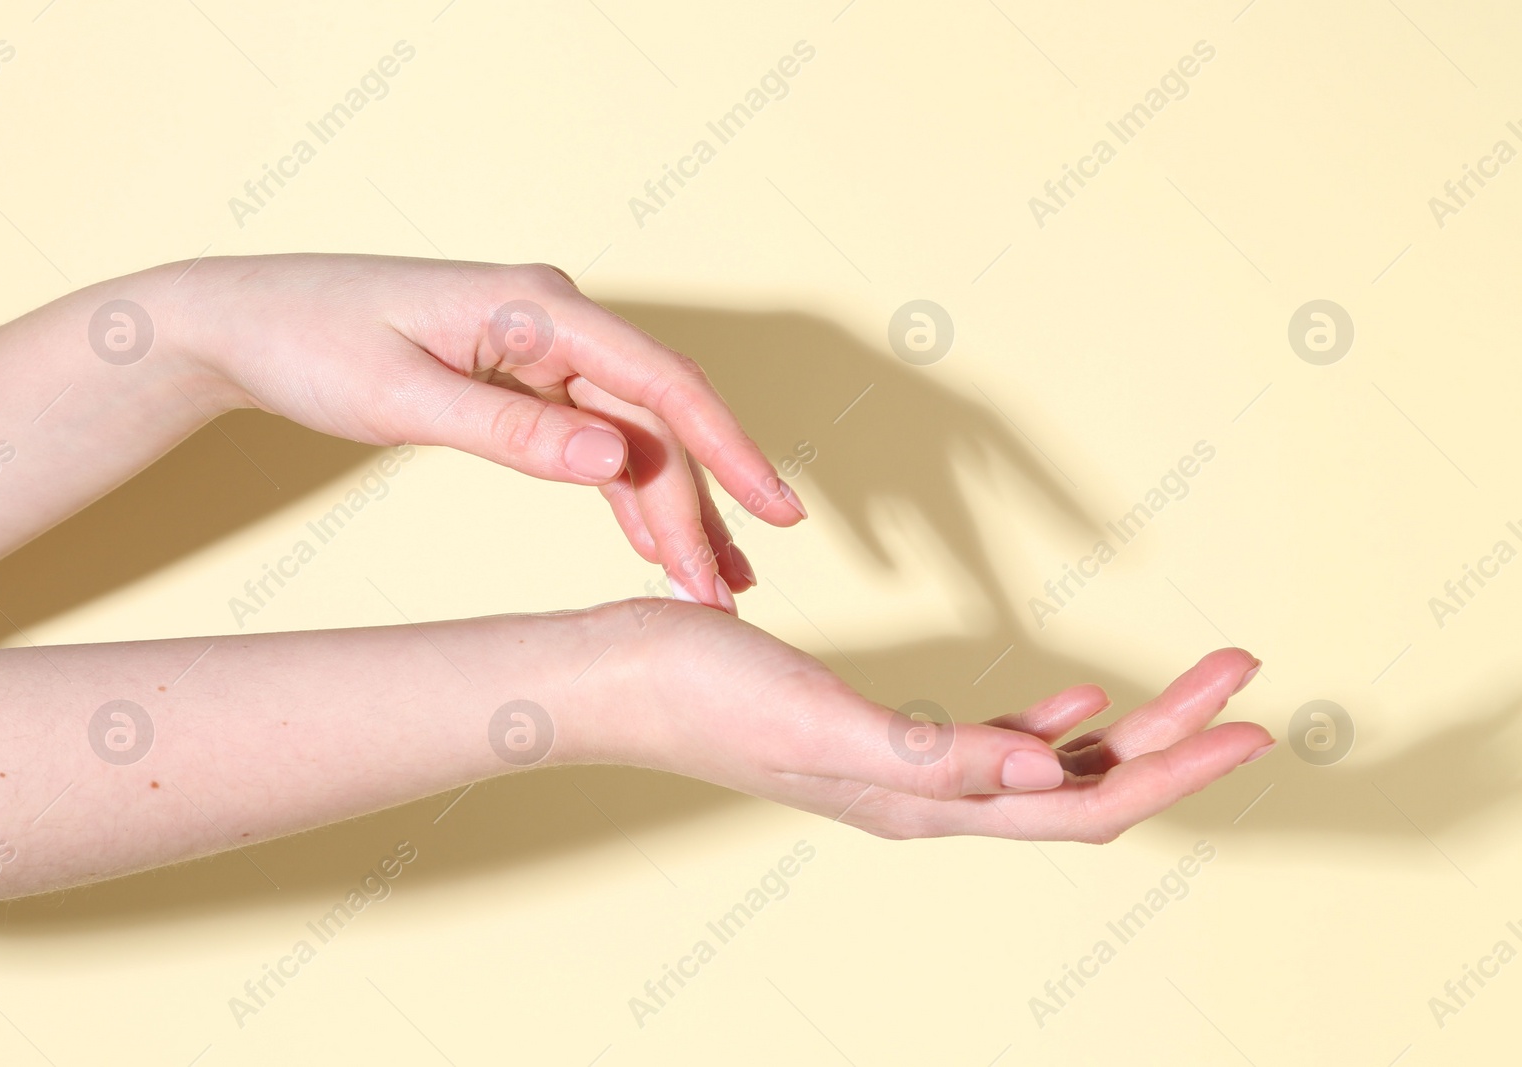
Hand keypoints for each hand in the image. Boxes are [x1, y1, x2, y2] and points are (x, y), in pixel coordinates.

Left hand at [174, 254, 803, 610]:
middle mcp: (553, 321)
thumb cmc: (309, 343)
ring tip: (713, 586)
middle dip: (699, 508)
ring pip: (635, 435)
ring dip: (674, 509)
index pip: (662, 382)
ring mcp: (541, 349)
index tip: (777, 510)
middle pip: (655, 422)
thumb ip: (513, 432)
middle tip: (726, 597)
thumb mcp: (402, 396)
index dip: (729, 449)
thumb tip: (617, 461)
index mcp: (536, 309)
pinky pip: (596, 440)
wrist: (243, 320)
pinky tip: (654, 548)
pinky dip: (625, 496)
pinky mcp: (523, 378)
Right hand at [575, 600, 1272, 841]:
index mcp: (925, 802)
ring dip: (1126, 732)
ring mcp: (908, 773)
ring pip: (1049, 768)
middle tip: (1247, 679)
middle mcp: (930, 799)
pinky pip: (994, 745)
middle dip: (1174, 739)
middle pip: (1085, 790)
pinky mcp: (881, 737)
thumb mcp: (825, 724)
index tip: (1254, 727)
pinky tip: (1075, 707)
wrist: (624, 676)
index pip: (1083, 808)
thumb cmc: (709, 694)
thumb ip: (936, 757)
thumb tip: (1051, 776)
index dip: (1176, 770)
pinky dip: (1049, 729)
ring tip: (1191, 684)